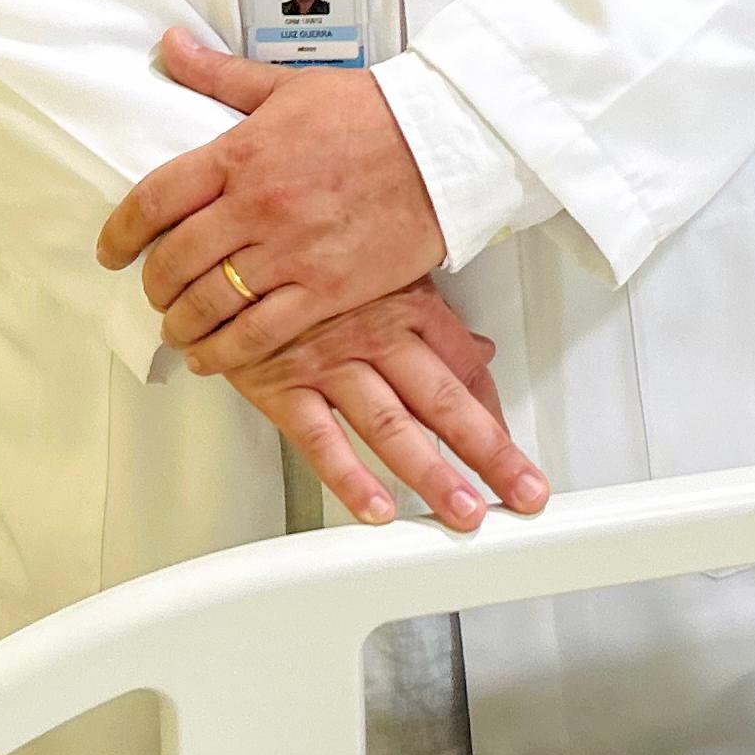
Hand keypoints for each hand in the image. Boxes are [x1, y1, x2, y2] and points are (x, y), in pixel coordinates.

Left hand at [97, 29, 448, 375]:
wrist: (443, 144)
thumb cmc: (370, 112)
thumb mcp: (287, 86)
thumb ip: (219, 75)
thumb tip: (170, 46)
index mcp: (240, 152)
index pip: (155, 198)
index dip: (121, 233)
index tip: (111, 251)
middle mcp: (256, 206)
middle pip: (175, 260)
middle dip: (153, 284)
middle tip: (153, 291)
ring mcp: (290, 253)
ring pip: (210, 304)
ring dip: (182, 324)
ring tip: (178, 329)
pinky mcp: (326, 291)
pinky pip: (260, 334)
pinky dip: (227, 353)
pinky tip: (214, 356)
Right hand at [228, 285, 549, 531]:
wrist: (231, 242)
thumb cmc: (309, 255)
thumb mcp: (382, 274)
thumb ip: (434, 322)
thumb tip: (478, 351)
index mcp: (407, 305)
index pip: (465, 367)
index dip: (495, 415)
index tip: (517, 453)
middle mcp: (375, 334)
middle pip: (444, 400)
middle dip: (488, 452)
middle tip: (523, 491)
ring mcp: (329, 362)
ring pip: (390, 425)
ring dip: (430, 473)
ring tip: (463, 512)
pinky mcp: (282, 384)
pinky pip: (320, 438)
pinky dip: (349, 477)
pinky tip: (377, 509)